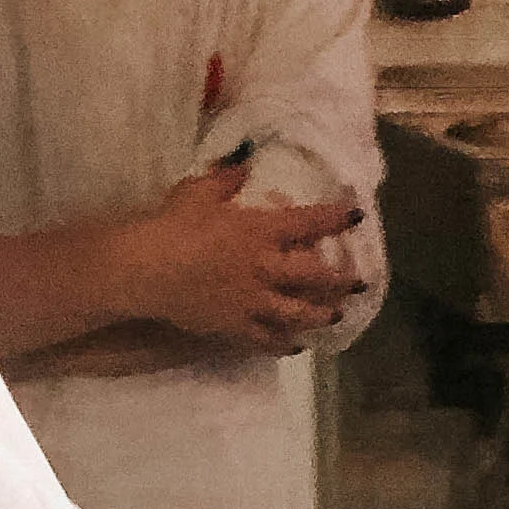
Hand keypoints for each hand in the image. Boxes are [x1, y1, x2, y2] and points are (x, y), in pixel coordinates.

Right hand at [120, 159, 363, 351]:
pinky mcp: (237, 328)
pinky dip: (286, 344)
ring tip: (335, 316)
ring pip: (300, 314)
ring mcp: (254, 303)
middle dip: (343, 279)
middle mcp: (267, 268)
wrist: (148, 269)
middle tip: (359, 281)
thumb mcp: (201, 190)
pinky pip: (269, 341)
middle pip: (317, 277)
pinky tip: (295, 345)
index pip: (310, 222)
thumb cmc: (173, 224)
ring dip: (322, 315)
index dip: (336, 218)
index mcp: (262, 230)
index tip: (356, 216)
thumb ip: (229, 178)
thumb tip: (245, 163)